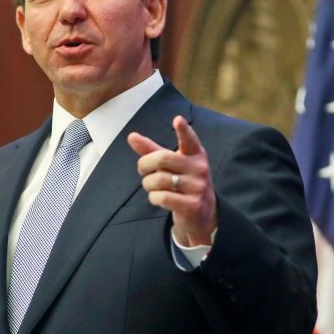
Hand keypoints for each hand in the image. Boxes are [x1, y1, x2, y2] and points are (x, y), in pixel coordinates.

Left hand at [127, 115, 216, 246]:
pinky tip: (158, 198)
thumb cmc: (182, 183)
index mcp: (196, 154)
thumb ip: (152, 150)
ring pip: (158, 179)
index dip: (183, 130)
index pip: (190, 140)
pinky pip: (161, 197)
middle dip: (144, 165)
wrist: (202, 214)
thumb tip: (131, 136)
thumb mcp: (171, 165)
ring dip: (148, 184)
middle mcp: (200, 168)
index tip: (177, 120)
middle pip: (162, 159)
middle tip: (143, 171)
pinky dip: (153, 198)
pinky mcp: (193, 205)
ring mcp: (198, 187)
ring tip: (153, 187)